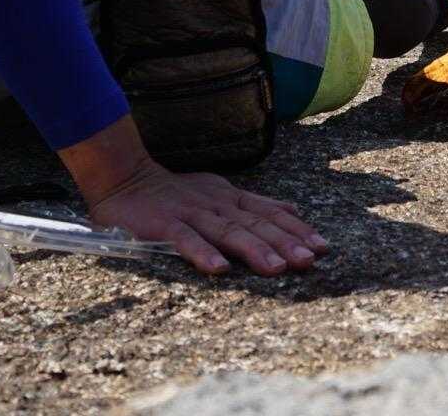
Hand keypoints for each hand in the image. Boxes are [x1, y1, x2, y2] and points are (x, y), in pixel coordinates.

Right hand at [87, 162, 328, 276]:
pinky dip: (203, 253)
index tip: (322, 246)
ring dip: (254, 249)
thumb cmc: (176, 191)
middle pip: (256, 224)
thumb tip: (292, 209)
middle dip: (285, 243)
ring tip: (276, 268)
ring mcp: (191, 213)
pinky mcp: (164, 224)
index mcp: (230, 198)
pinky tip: (219, 270)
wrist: (125, 177)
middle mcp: (217, 204)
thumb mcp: (220, 192)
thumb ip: (254, 203)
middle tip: (309, 261)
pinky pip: (186, 239)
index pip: (270, 213)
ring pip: (228, 231)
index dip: (297, 229)